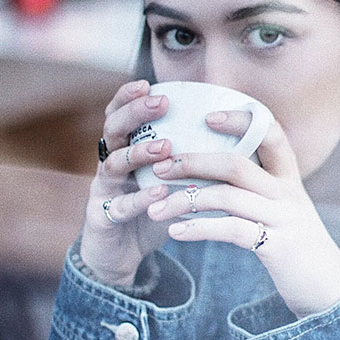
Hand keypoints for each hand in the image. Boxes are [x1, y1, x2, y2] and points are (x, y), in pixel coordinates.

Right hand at [79, 80, 175, 287]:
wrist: (122, 256)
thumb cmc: (152, 211)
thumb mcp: (170, 180)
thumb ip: (191, 159)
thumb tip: (237, 137)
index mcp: (124, 149)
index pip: (121, 114)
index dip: (129, 96)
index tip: (148, 82)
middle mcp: (109, 164)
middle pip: (113, 130)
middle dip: (134, 113)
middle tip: (160, 103)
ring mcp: (103, 191)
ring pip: (113, 164)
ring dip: (139, 153)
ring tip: (165, 147)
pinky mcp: (102, 219)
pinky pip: (120, 207)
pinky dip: (140, 200)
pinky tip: (159, 194)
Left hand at [146, 111, 339, 317]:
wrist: (327, 288)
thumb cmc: (295, 243)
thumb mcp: (283, 207)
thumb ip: (258, 186)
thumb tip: (214, 167)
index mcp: (289, 178)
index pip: (271, 133)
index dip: (241, 120)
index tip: (208, 115)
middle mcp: (288, 192)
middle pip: (236, 164)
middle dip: (193, 161)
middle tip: (159, 166)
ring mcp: (283, 219)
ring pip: (227, 197)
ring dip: (185, 200)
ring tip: (154, 208)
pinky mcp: (277, 247)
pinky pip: (232, 230)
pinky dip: (200, 229)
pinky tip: (176, 232)